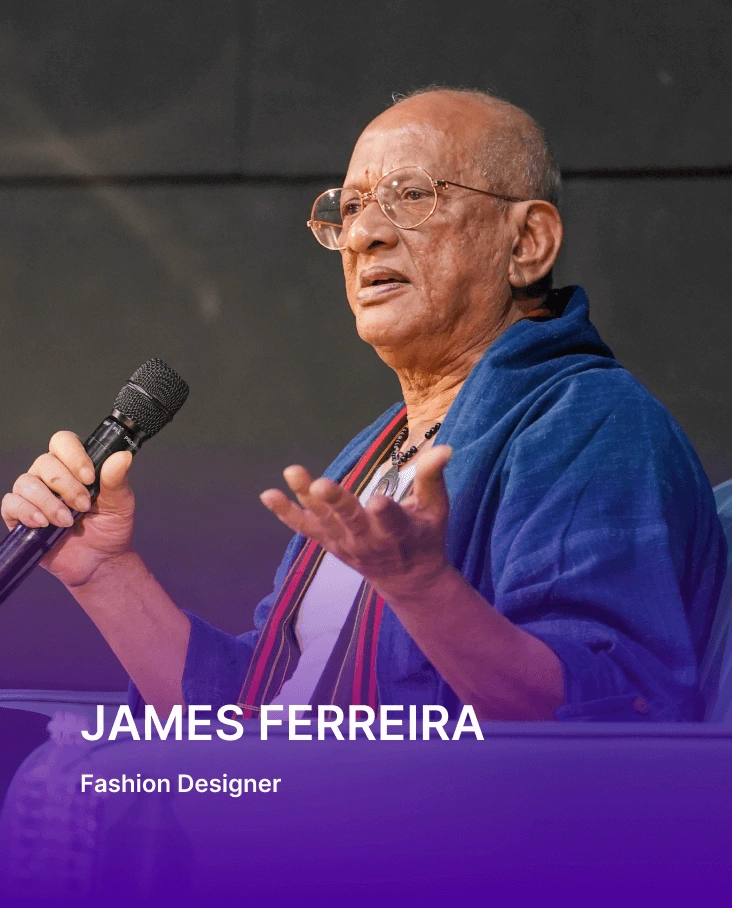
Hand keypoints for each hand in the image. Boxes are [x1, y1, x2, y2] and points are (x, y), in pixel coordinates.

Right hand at [1, 431, 134, 587]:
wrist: (100, 562)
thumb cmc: (109, 529)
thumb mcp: (120, 503)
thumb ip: (117, 479)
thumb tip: (122, 456)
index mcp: (74, 467)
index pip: (63, 442)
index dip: (73, 455)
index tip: (89, 477)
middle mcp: (50, 476)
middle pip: (45, 462)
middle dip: (66, 486)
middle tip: (83, 506)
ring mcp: (33, 495)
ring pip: (26, 482)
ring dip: (49, 502)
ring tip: (67, 521)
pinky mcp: (19, 516)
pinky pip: (11, 503)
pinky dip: (27, 512)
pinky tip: (44, 524)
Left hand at [260, 445, 452, 602]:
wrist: (407, 580)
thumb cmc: (425, 538)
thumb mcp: (436, 510)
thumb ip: (433, 478)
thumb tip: (443, 447)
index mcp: (399, 532)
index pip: (392, 521)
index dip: (385, 512)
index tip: (379, 501)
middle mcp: (368, 540)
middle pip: (350, 520)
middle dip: (337, 503)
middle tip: (322, 485)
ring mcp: (344, 543)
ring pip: (324, 520)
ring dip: (306, 497)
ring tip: (293, 472)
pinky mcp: (328, 542)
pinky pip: (304, 528)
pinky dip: (285, 513)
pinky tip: (268, 494)